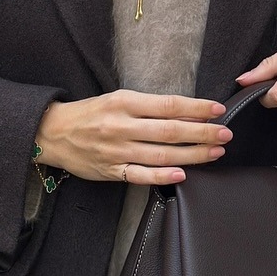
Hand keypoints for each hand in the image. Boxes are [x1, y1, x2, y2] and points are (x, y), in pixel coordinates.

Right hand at [35, 91, 231, 186]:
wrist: (52, 133)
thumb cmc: (89, 114)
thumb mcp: (116, 99)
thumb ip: (147, 107)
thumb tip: (185, 112)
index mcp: (123, 103)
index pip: (168, 105)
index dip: (196, 108)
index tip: (217, 110)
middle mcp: (121, 126)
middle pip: (169, 131)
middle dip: (202, 133)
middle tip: (225, 134)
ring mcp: (116, 151)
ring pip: (161, 154)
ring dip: (192, 154)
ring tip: (214, 152)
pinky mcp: (111, 171)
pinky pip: (140, 175)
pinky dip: (162, 176)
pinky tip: (183, 174)